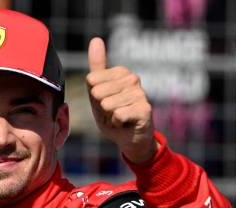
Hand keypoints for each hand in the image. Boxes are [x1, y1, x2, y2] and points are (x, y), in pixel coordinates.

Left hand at [85, 37, 157, 163]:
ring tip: (120, 118)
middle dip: (101, 108)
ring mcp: (140, 93)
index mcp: (121, 72)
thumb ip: (97, 67)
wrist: (130, 139)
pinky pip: (117, 115)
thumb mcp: (99, 91)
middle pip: (97, 92)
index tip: (105, 103)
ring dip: (110, 117)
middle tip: (112, 113)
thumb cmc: (113, 115)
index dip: (94, 98)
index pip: (91, 81)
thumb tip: (96, 39)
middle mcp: (133, 79)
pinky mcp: (145, 109)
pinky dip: (117, 124)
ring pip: (107, 105)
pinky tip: (126, 123)